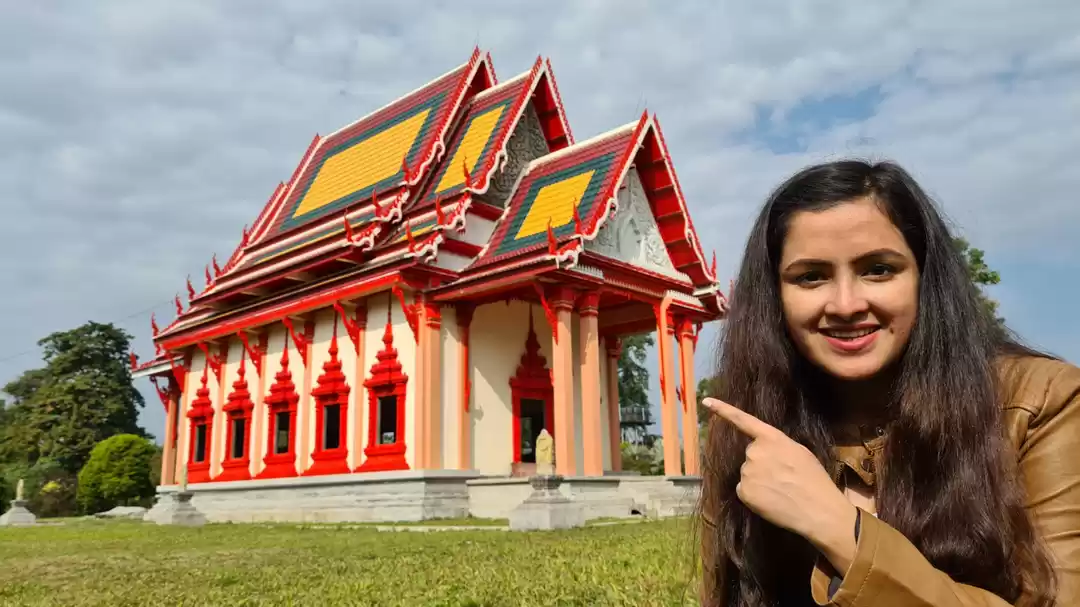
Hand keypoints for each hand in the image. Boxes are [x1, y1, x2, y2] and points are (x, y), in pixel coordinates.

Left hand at [704, 397, 857, 570]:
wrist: (818, 509)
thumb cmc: (814, 480)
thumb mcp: (799, 452)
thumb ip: (777, 445)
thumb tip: (764, 450)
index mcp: (771, 438)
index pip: (742, 420)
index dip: (723, 410)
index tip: (706, 402)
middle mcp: (754, 452)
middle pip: (750, 456)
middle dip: (762, 464)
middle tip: (783, 478)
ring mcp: (747, 471)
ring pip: (748, 474)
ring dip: (759, 481)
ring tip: (781, 490)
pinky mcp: (743, 491)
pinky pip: (744, 491)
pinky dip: (754, 496)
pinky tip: (772, 501)